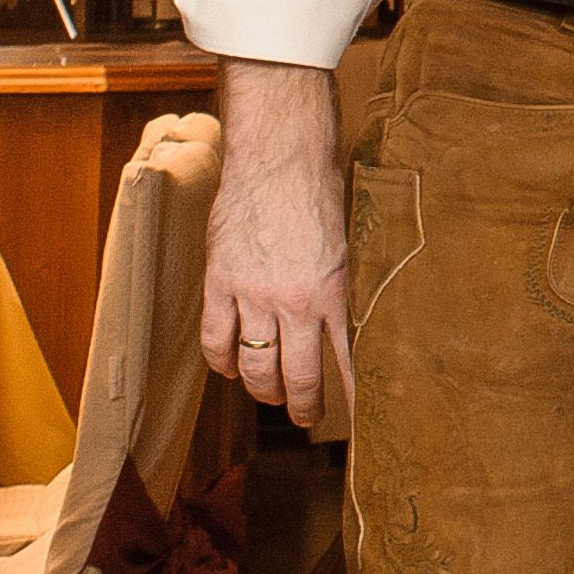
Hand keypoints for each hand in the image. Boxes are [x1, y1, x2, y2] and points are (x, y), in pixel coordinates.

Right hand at [204, 59, 351, 428]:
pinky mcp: (219, 282)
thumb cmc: (324, 188)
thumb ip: (346, 282)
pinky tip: (230, 369)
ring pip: (254, 364)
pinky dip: (222, 361)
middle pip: (297, 374)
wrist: (280, 155)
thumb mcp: (351, 240)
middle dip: (304, 403)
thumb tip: (353, 317)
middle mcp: (293, 302)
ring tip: (272, 396)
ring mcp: (252, 294)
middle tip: (307, 418)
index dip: (352, 395)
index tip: (357, 419)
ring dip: (263, 388)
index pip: (346, 360)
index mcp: (334, 292)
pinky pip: (215, 338)